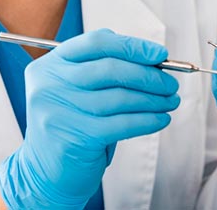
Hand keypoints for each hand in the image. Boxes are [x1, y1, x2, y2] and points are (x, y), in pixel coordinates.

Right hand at [0, 29, 180, 209]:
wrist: (46, 175)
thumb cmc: (70, 128)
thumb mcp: (76, 92)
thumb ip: (104, 72)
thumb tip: (154, 61)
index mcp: (49, 66)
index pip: (96, 42)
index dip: (132, 46)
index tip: (159, 54)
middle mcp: (49, 85)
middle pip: (111, 68)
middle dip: (149, 75)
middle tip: (169, 84)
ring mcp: (60, 111)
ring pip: (121, 97)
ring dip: (153, 99)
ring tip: (170, 102)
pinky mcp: (76, 137)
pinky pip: (124, 123)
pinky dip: (148, 120)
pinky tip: (161, 119)